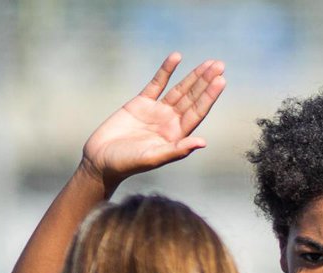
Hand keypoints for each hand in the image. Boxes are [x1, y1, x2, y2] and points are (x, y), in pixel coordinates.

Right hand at [81, 53, 225, 190]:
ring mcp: (156, 111)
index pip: (197, 113)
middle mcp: (169, 123)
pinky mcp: (140, 103)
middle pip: (191, 98)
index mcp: (176, 136)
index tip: (221, 81)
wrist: (101, 160)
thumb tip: (203, 142)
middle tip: (220, 65)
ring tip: (209, 62)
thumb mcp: (153, 158)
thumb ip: (177, 150)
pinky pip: (156, 83)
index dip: (209, 97)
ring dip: (193, 76)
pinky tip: (176, 57)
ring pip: (179, 89)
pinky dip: (166, 70)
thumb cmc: (127, 164)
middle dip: (205, 82)